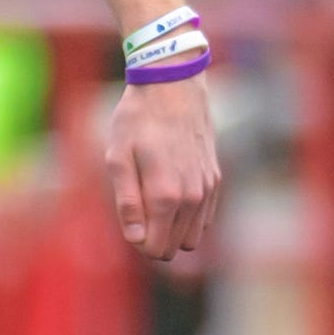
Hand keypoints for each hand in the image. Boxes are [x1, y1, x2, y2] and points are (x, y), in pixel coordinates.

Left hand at [102, 75, 219, 267]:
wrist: (173, 85)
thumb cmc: (138, 120)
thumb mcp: (118, 158)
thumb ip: (128, 202)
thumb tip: (138, 240)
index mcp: (166, 196)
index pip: (155, 248)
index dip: (137, 241)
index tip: (129, 217)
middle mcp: (192, 197)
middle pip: (174, 247)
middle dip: (154, 237)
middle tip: (138, 205)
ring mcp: (207, 189)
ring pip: (192, 237)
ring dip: (172, 229)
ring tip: (153, 198)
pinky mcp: (215, 179)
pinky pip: (204, 219)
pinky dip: (187, 216)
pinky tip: (172, 192)